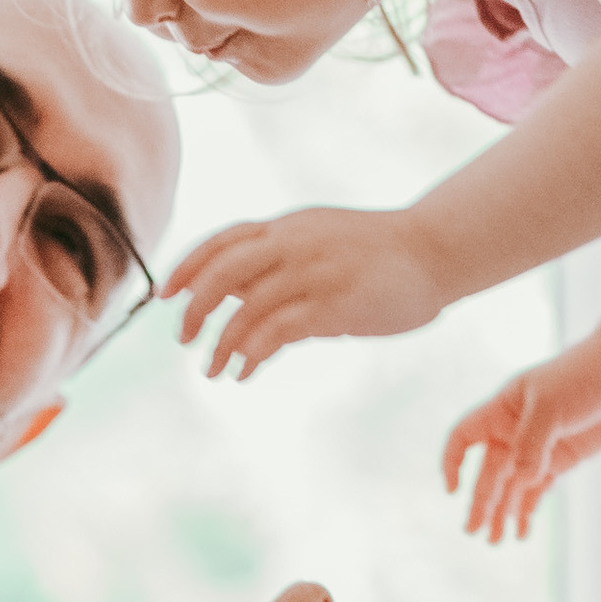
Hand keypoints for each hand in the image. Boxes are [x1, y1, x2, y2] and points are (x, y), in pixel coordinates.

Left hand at [164, 206, 447, 381]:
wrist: (437, 250)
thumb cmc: (380, 254)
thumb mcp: (321, 244)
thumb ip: (280, 263)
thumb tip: (237, 295)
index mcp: (288, 228)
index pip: (223, 241)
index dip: (188, 266)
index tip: (164, 296)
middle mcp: (294, 245)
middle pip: (224, 270)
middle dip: (194, 306)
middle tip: (181, 339)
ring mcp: (314, 273)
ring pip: (247, 307)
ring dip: (222, 343)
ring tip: (213, 371)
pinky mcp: (334, 305)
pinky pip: (278, 331)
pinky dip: (253, 354)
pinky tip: (245, 373)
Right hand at [442, 334, 600, 541]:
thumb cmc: (582, 377)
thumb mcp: (551, 405)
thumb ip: (532, 444)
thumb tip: (521, 481)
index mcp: (501, 410)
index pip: (464, 437)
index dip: (453, 462)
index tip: (453, 490)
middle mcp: (514, 431)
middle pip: (489, 472)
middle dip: (481, 502)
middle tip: (473, 531)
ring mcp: (537, 448)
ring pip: (512, 487)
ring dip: (502, 513)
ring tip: (495, 542)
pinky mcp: (559, 460)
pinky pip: (537, 489)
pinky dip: (528, 510)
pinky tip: (522, 531)